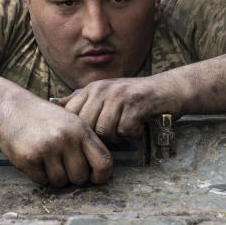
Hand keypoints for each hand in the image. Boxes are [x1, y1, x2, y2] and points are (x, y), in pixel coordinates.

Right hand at [0, 91, 112, 186]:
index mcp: (81, 129)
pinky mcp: (28, 158)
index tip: (94, 178)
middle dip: (72, 177)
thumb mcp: (71, 121)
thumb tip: (101, 172)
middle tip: (63, 166)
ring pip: (60, 182)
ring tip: (47, 160)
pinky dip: (39, 175)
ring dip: (54, 177)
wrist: (11, 107)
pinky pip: (41, 181)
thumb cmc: (44, 117)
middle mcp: (66, 138)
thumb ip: (86, 143)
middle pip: (80, 177)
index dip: (102, 176)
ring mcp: (46, 148)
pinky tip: (35, 160)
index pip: (103, 162)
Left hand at [57, 76, 175, 143]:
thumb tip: (56, 106)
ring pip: (104, 130)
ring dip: (116, 136)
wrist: (168, 90)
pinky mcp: (136, 103)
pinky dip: (132, 133)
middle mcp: (103, 88)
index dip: (79, 131)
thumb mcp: (106, 95)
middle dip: (99, 136)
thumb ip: (83, 100)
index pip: (71, 114)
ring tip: (125, 129)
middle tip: (113, 133)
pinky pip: (124, 130)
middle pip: (87, 125)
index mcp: (92, 88)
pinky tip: (138, 126)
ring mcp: (119, 95)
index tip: (91, 137)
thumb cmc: (135, 97)